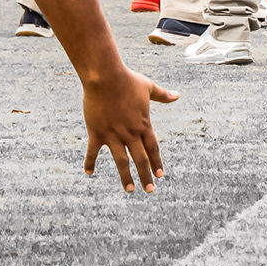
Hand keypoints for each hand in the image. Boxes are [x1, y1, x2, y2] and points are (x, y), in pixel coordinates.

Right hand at [81, 67, 177, 192]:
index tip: (160, 175)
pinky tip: (89, 173)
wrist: (105, 76)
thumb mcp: (148, 87)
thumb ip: (163, 95)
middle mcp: (130, 133)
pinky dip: (90, 162)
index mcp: (143, 124)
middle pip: (140, 159)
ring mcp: (113, 134)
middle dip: (146, 175)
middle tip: (149, 189)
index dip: (157, 162)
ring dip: (126, 176)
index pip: (153, 148)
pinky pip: (93, 151)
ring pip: (121, 161)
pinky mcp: (97, 132)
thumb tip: (177, 95)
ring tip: (130, 189)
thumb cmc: (127, 80)